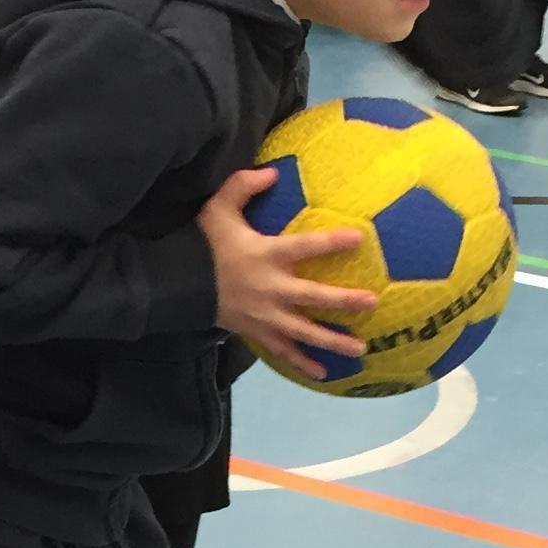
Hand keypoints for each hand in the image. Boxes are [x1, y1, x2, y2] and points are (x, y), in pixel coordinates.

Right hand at [199, 167, 379, 381]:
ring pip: (304, 332)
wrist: (176, 284)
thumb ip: (243, 186)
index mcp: (266, 255)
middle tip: (372, 302)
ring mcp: (265, 315)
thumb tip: (272, 173)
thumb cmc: (202, 243)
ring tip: (360, 348)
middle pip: (313, 297)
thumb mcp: (218, 209)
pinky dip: (302, 363)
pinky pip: (283, 351)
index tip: (359, 239)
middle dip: (343, 301)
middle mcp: (271, 288)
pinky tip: (324, 374)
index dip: (331, 243)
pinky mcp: (256, 332)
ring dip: (333, 341)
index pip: (304, 246)